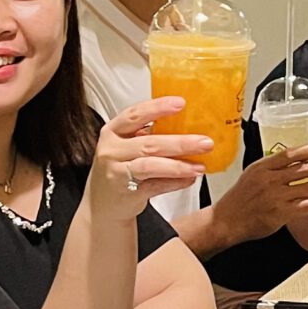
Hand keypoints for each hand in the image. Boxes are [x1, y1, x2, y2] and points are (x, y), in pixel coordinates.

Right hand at [93, 98, 212, 219]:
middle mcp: (111, 150)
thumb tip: (189, 125)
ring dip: (178, 165)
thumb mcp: (126, 145)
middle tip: (205, 142)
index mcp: (113, 131)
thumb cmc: (119, 168)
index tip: (181, 103)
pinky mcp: (126, 194)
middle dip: (180, 142)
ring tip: (200, 166)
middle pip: (148, 143)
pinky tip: (189, 179)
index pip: (134, 115)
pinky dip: (174, 183)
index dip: (158, 108)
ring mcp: (116, 172)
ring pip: (150, 166)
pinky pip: (154, 186)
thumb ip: (149, 135)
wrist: (102, 205)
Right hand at [215, 144, 307, 241]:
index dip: (304, 151)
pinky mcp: (280, 213)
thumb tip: (290, 162)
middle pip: (301, 170)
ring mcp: (275, 196)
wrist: (226, 221)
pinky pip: (305, 206)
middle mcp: (269, 180)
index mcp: (261, 168)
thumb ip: (268, 169)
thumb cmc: (238, 199)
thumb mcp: (250, 176)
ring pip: (306, 188)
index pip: (287, 155)